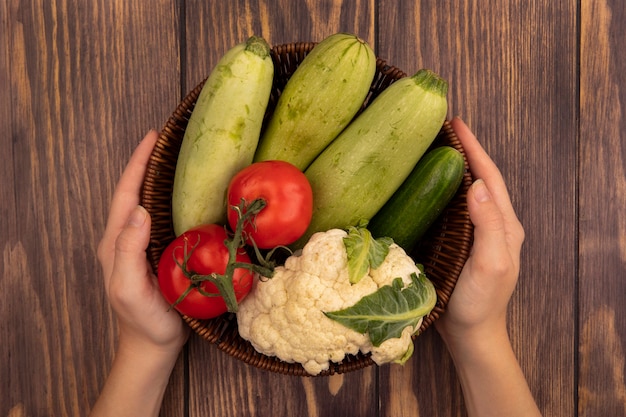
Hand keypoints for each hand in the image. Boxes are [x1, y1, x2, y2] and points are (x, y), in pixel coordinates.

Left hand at [97, 129, 187, 356]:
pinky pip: (162, 217)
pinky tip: (189, 193)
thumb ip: (127, 252)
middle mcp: (126, 238)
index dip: (137, 163)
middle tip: (169, 139)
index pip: (126, 194)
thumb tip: (139, 210)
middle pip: (134, 191)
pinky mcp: (158, 252)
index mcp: (116, 242)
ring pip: (148, 201)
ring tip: (178, 157)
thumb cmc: (143, 320)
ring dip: (160, 177)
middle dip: (147, 162)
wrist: (154, 344)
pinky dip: (172, 198)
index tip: (153, 137)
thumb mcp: (129, 289)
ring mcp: (142, 245)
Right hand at [434, 118, 540, 416]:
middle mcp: (493, 225)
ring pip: (466, 191)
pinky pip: (453, 208)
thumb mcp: (490, 265)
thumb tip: (476, 184)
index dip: (474, 148)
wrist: (470, 335)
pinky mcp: (460, 244)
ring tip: (432, 148)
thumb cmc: (480, 304)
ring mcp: (477, 234)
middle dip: (464, 150)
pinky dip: (442, 190)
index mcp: (504, 225)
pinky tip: (426, 187)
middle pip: (480, 178)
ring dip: (453, 167)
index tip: (456, 123)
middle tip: (441, 128)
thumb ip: (489, 226)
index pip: (489, 177)